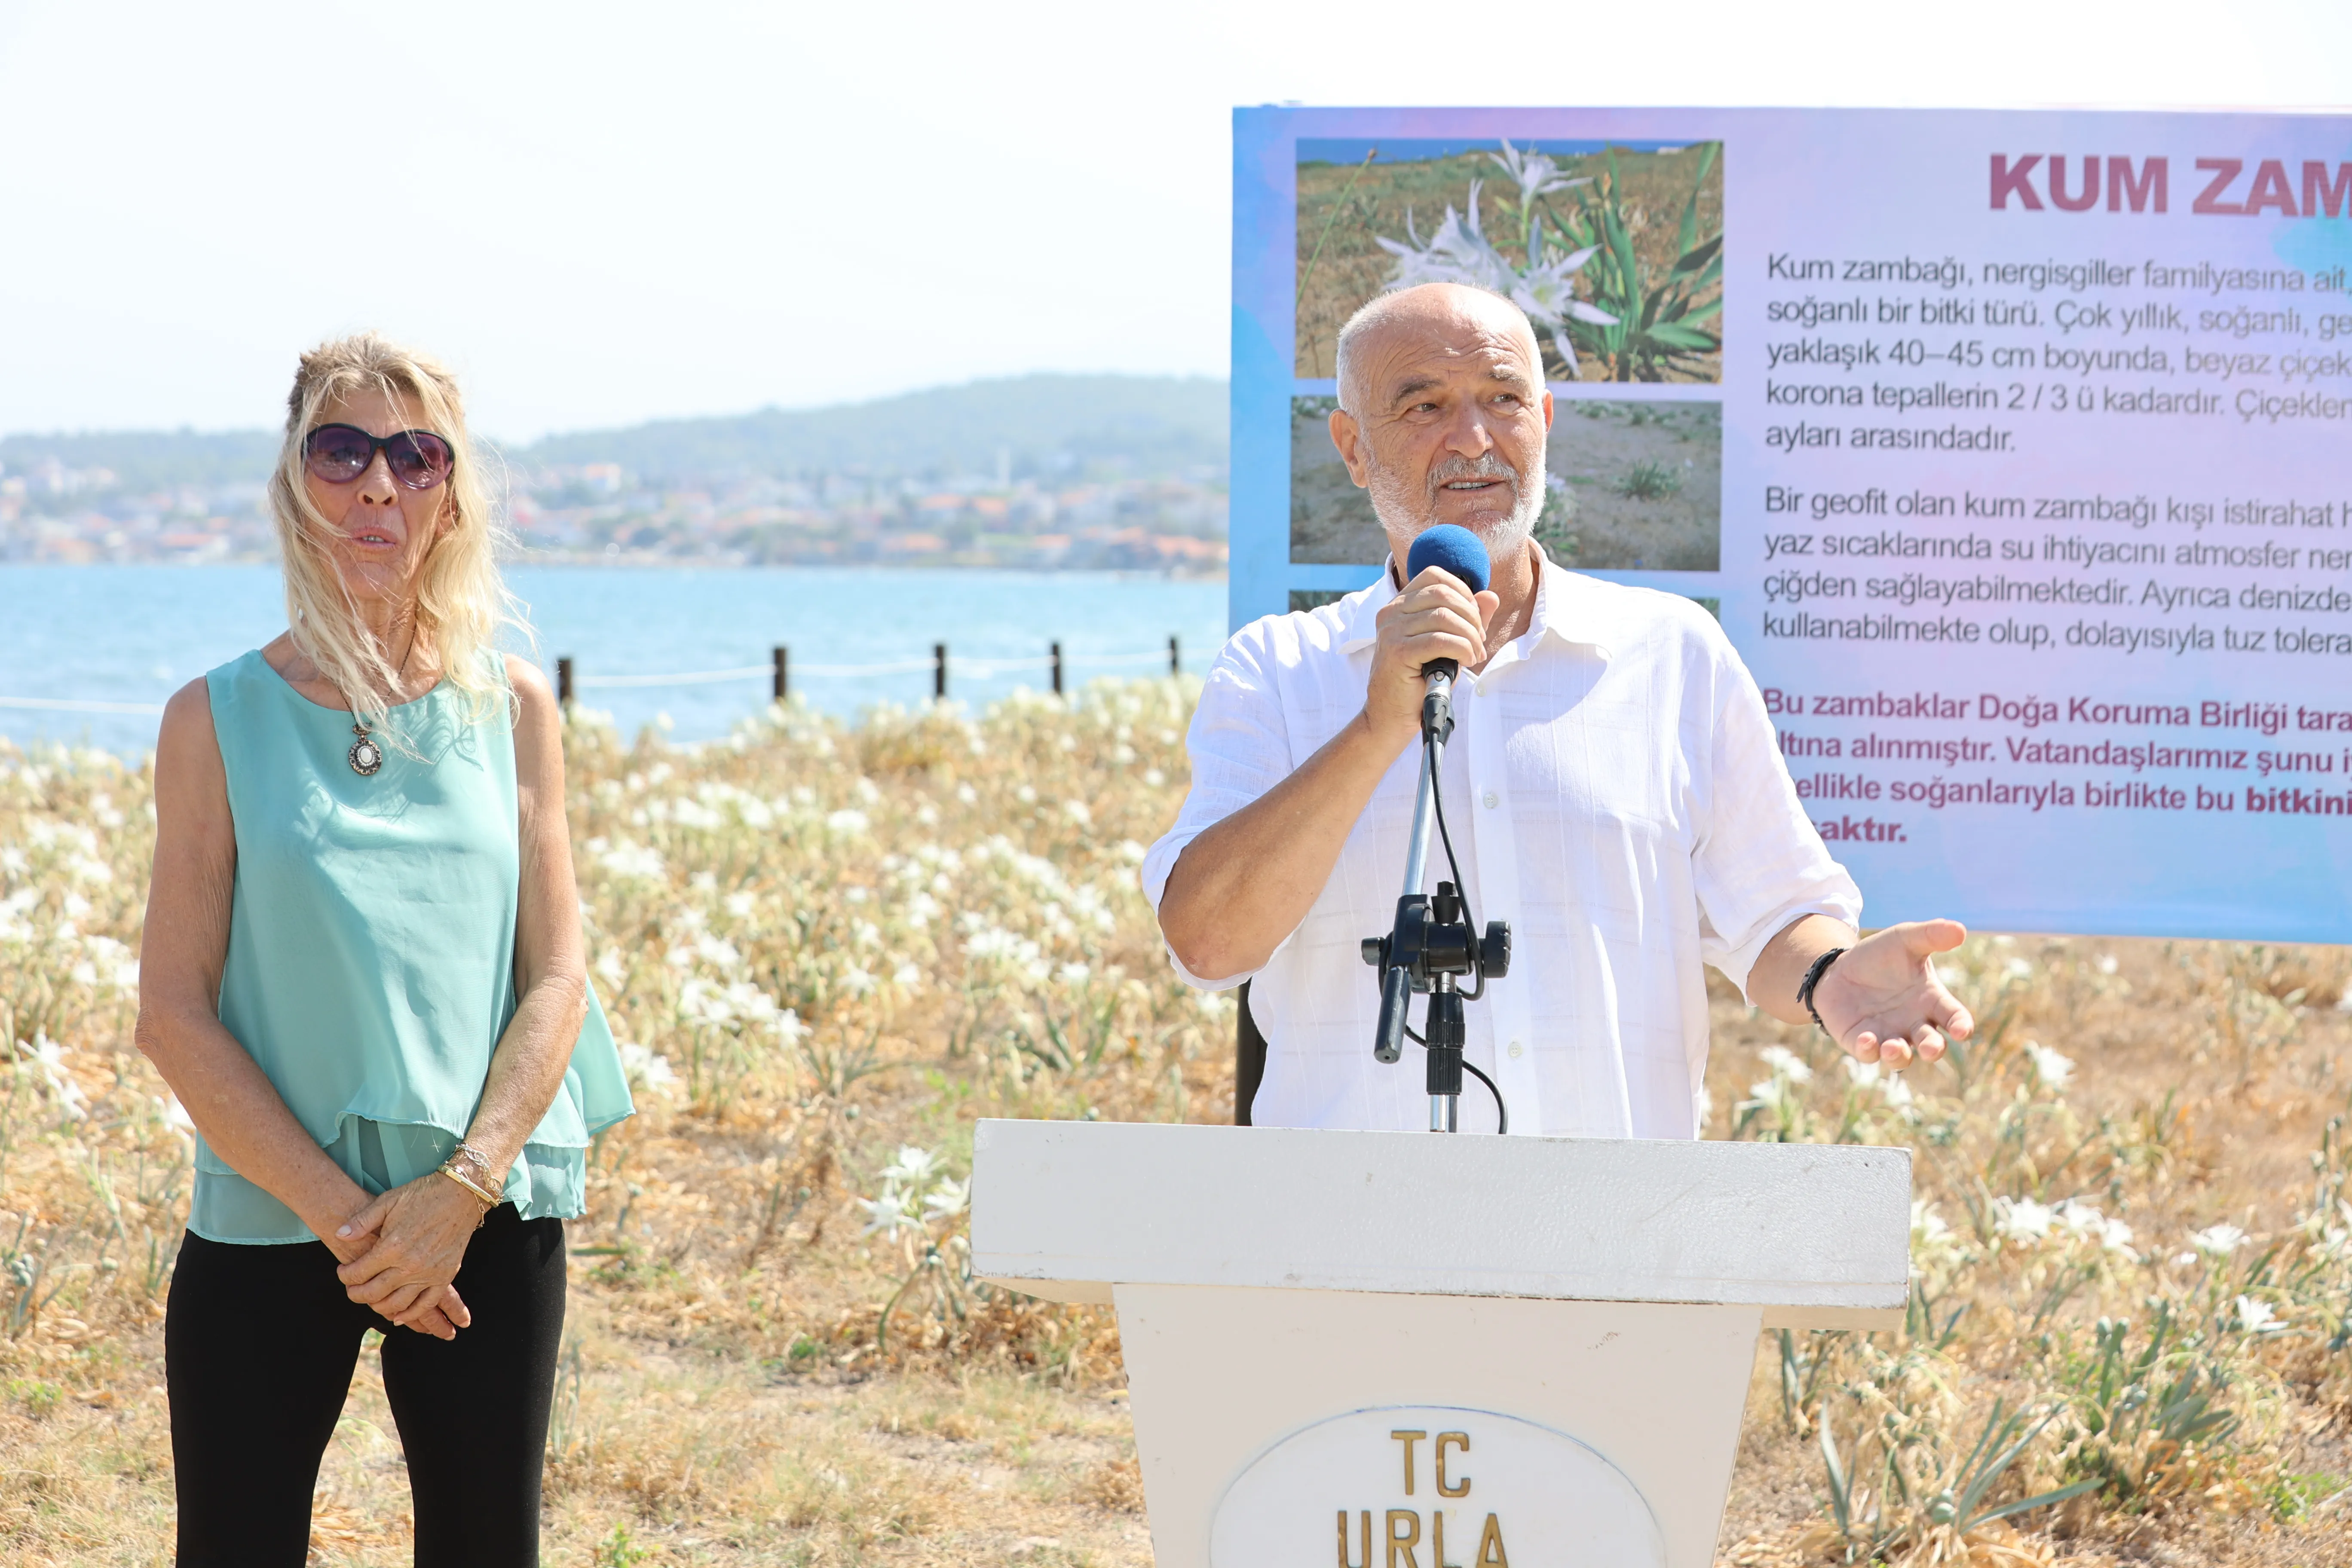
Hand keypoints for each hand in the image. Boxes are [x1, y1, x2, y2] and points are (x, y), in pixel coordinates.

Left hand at [319, 1200, 468, 1339]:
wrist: (461, 1194)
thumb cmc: (423, 1194)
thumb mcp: (388, 1201)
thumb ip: (362, 1221)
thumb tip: (340, 1235)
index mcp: (391, 1247)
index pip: (357, 1273)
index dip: (344, 1275)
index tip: (343, 1271)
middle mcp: (408, 1265)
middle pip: (372, 1293)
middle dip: (355, 1294)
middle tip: (351, 1288)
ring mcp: (428, 1274)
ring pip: (396, 1304)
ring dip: (378, 1306)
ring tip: (372, 1298)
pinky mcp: (444, 1276)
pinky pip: (425, 1305)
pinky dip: (410, 1315)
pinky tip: (398, 1315)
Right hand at [1363, 566, 1499, 746]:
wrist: (1391, 715)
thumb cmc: (1419, 679)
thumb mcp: (1447, 644)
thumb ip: (1467, 619)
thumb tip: (1490, 596)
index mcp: (1399, 604)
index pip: (1434, 576)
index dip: (1462, 591)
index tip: (1474, 618)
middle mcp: (1391, 612)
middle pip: (1443, 593)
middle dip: (1471, 616)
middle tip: (1478, 641)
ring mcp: (1391, 631)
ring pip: (1444, 616)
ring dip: (1470, 636)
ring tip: (1474, 654)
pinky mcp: (1397, 652)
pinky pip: (1440, 640)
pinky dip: (1462, 649)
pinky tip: (1467, 661)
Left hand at [1812, 919, 1973, 1068]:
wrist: (1840, 968)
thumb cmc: (1881, 956)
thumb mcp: (1904, 938)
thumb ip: (1930, 934)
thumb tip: (1960, 930)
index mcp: (1931, 1001)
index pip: (1954, 1018)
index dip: (1961, 1026)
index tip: (1962, 1030)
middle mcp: (1914, 1024)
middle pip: (1932, 1045)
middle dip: (1933, 1049)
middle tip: (1931, 1048)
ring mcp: (1889, 1035)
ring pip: (1901, 1057)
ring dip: (1899, 1056)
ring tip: (1893, 1047)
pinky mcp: (1861, 1041)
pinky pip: (1868, 1054)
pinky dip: (1869, 1050)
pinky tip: (1866, 1039)